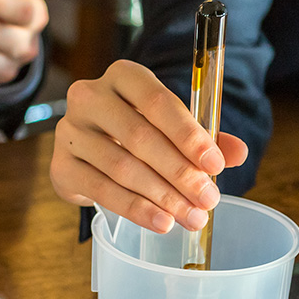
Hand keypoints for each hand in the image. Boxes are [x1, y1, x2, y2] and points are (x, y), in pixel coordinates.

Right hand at [50, 60, 248, 233]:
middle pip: (140, 137)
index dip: (188, 135)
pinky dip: (135, 209)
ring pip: (121, 166)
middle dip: (180, 173)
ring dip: (161, 196)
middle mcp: (90, 97)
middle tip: (208, 199)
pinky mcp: (61, 165)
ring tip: (191, 217)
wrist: (87, 152)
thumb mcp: (169, 128)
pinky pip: (101, 189)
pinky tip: (161, 222)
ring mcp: (70, 130)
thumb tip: (238, 152)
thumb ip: (203, 139)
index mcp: (123, 76)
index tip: (216, 165)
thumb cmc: (134, 133)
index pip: (157, 101)